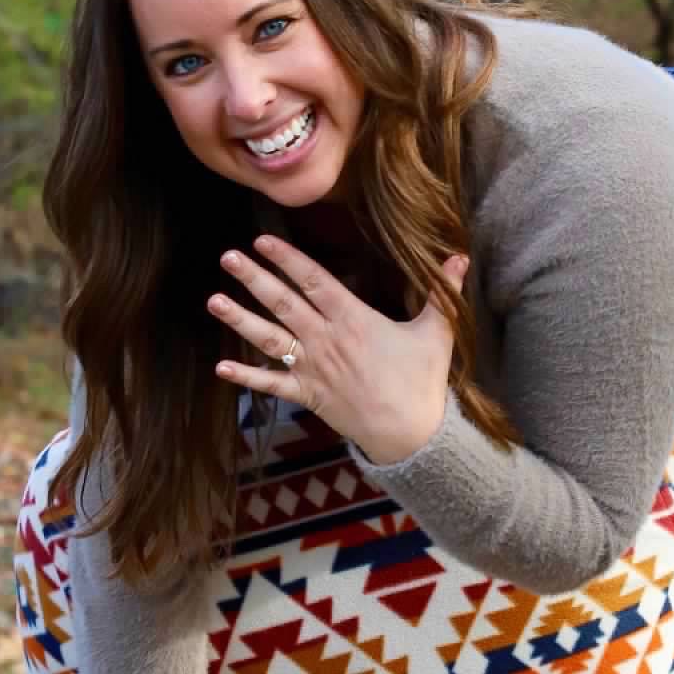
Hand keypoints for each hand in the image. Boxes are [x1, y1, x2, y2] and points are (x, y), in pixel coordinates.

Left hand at [208, 234, 467, 464]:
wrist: (411, 434)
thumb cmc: (422, 381)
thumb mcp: (437, 332)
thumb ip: (444, 292)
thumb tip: (461, 256)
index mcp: (353, 319)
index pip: (314, 280)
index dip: (288, 259)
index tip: (262, 240)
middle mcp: (326, 339)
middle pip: (284, 302)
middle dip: (254, 278)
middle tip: (227, 257)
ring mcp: (313, 368)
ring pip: (270, 338)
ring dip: (240, 319)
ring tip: (213, 300)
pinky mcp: (309, 395)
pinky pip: (272, 384)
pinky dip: (247, 377)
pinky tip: (221, 368)